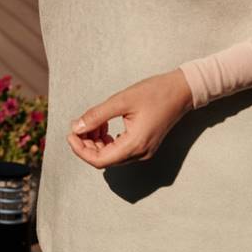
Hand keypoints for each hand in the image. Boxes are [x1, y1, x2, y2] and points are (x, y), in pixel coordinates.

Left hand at [67, 69, 193, 168]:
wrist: (181, 91)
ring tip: (91, 122)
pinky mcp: (144, 145)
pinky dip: (106, 140)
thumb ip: (96, 116)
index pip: (99, 160)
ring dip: (95, 141)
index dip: (80, 150)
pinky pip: (119, 149)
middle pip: (103, 159)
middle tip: (77, 125)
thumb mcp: (120, 101)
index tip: (70, 134)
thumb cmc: (154, 93)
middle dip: (86, 144)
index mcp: (135, 145)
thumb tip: (76, 128)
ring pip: (110, 155)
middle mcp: (140, 153)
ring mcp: (143, 150)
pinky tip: (102, 125)